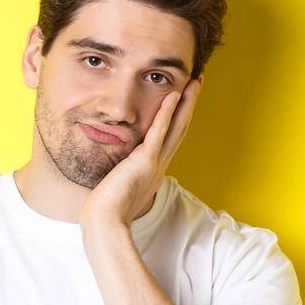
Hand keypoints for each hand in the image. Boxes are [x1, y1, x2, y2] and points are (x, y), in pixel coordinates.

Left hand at [80, 76, 202, 227]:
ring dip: (186, 103)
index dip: (180, 119)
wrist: (105, 222)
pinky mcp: (146, 161)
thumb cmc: (107, 211)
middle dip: (190, 105)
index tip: (184, 102)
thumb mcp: (118, 189)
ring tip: (195, 82)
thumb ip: (122, 178)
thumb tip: (116, 175)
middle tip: (198, 83)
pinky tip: (173, 95)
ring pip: (176, 128)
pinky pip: (159, 132)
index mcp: (154, 171)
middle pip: (180, 129)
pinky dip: (166, 113)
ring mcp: (155, 163)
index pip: (171, 139)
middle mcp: (160, 166)